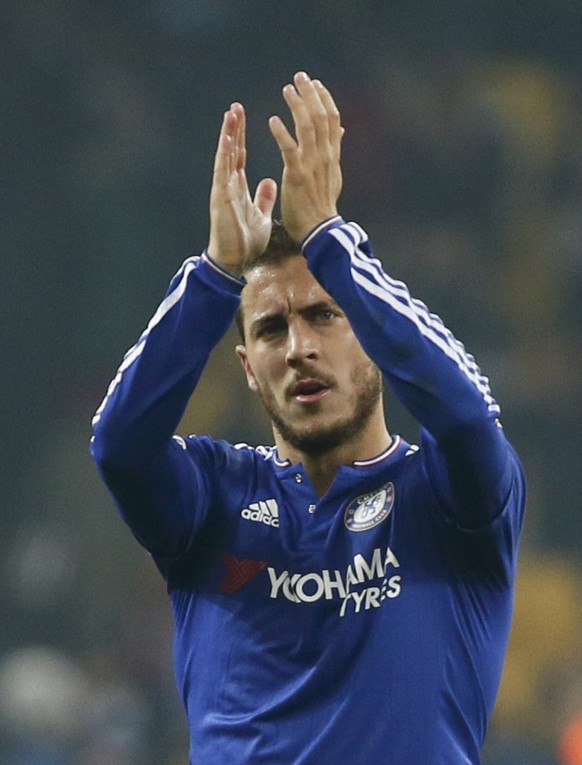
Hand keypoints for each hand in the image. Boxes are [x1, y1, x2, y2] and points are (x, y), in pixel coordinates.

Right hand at [207, 103, 276, 273]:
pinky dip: (225, 155)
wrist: (234, 261)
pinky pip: (223, 173)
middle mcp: (228, 185)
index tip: (242, 116)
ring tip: (231, 114)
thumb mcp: (260, 215)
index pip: (239, 155)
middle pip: (231, 151)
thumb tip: (269, 182)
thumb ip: (263, 198)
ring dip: (228, 135)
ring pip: (225, 157)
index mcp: (238, 187)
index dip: (241, 136)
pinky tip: (227, 139)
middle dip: (234, 128)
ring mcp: (223, 190)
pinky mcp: (221, 199)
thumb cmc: (245, 241)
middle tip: (236, 106)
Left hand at [269, 72, 343, 242]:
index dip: (325, 99)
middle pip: (321, 117)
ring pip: (308, 127)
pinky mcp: (297, 176)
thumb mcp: (333, 175)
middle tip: (300, 76)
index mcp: (332, 156)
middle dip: (311, 94)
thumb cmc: (321, 207)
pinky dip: (282, 133)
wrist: (319, 232)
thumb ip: (334, 151)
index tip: (316, 83)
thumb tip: (341, 132)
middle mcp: (325, 157)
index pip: (332, 121)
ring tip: (287, 89)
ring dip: (297, 106)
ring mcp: (312, 165)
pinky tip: (272, 120)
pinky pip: (290, 149)